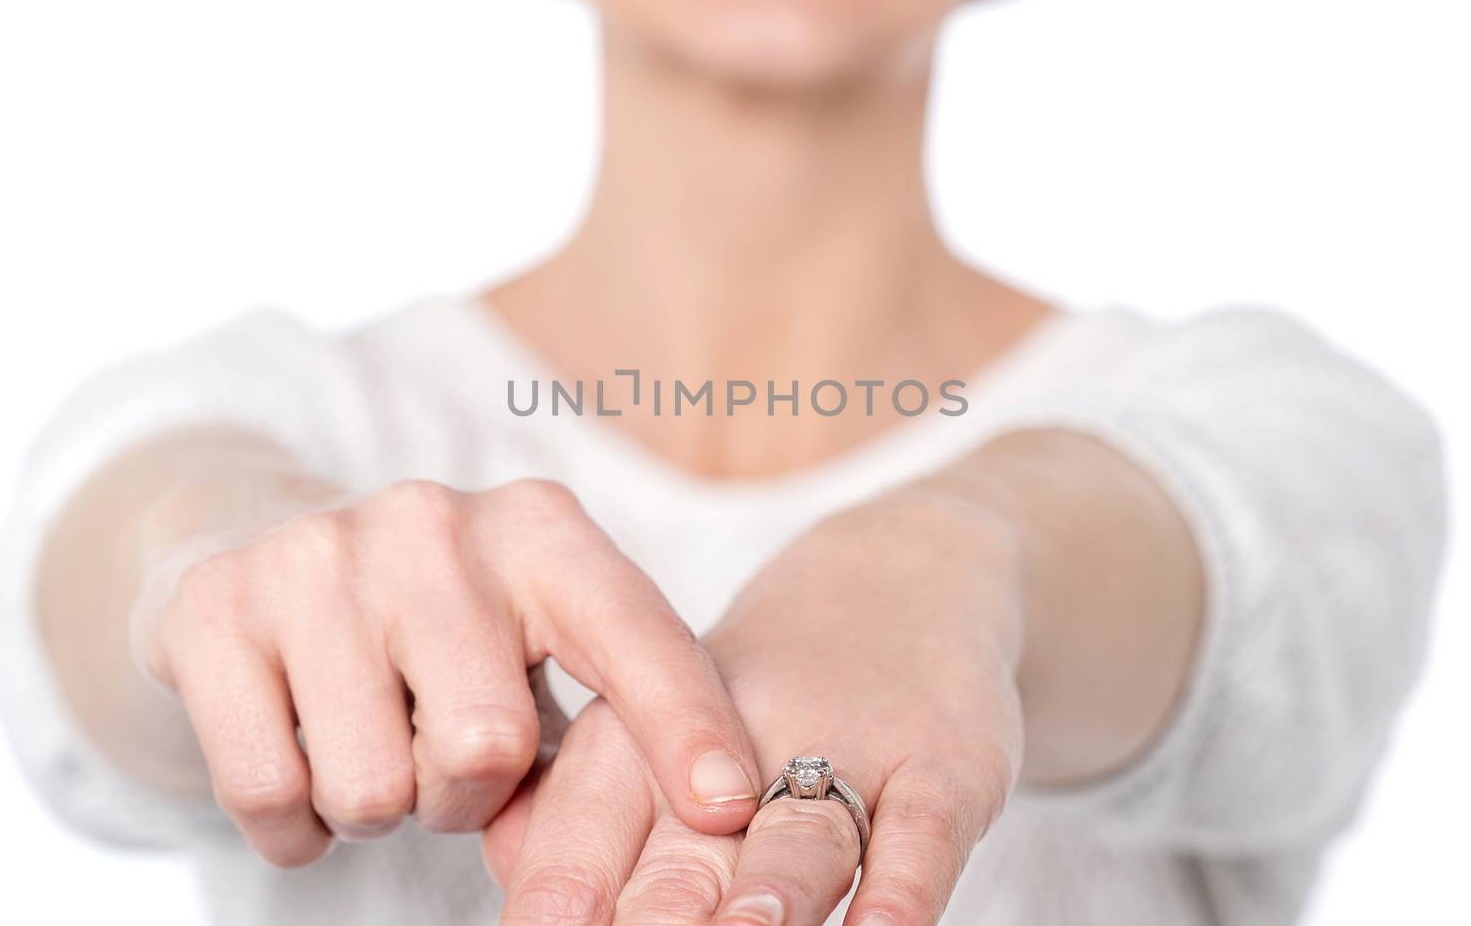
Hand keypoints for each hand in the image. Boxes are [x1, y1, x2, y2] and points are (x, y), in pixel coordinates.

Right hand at [131, 477, 759, 866]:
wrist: (267, 554)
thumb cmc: (442, 627)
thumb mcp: (533, 647)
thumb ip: (595, 730)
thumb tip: (688, 828)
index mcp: (540, 530)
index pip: (632, 632)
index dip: (685, 725)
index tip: (729, 809)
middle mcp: (433, 523)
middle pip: (485, 746)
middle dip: (467, 797)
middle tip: (439, 760)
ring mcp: (317, 557)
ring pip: (372, 787)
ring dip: (379, 808)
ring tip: (373, 744)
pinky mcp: (215, 608)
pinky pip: (267, 792)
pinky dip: (293, 825)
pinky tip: (303, 760)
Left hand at [486, 495, 1023, 924]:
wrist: (906, 577)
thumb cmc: (761, 705)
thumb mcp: (668, 743)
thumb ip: (586, 831)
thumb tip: (525, 894)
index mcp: (651, 734)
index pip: (589, 814)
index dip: (562, 884)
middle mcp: (741, 738)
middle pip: (685, 840)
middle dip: (654, 910)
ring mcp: (852, 747)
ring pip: (801, 837)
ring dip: (768, 896)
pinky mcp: (945, 761)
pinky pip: (923, 831)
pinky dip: (902, 886)